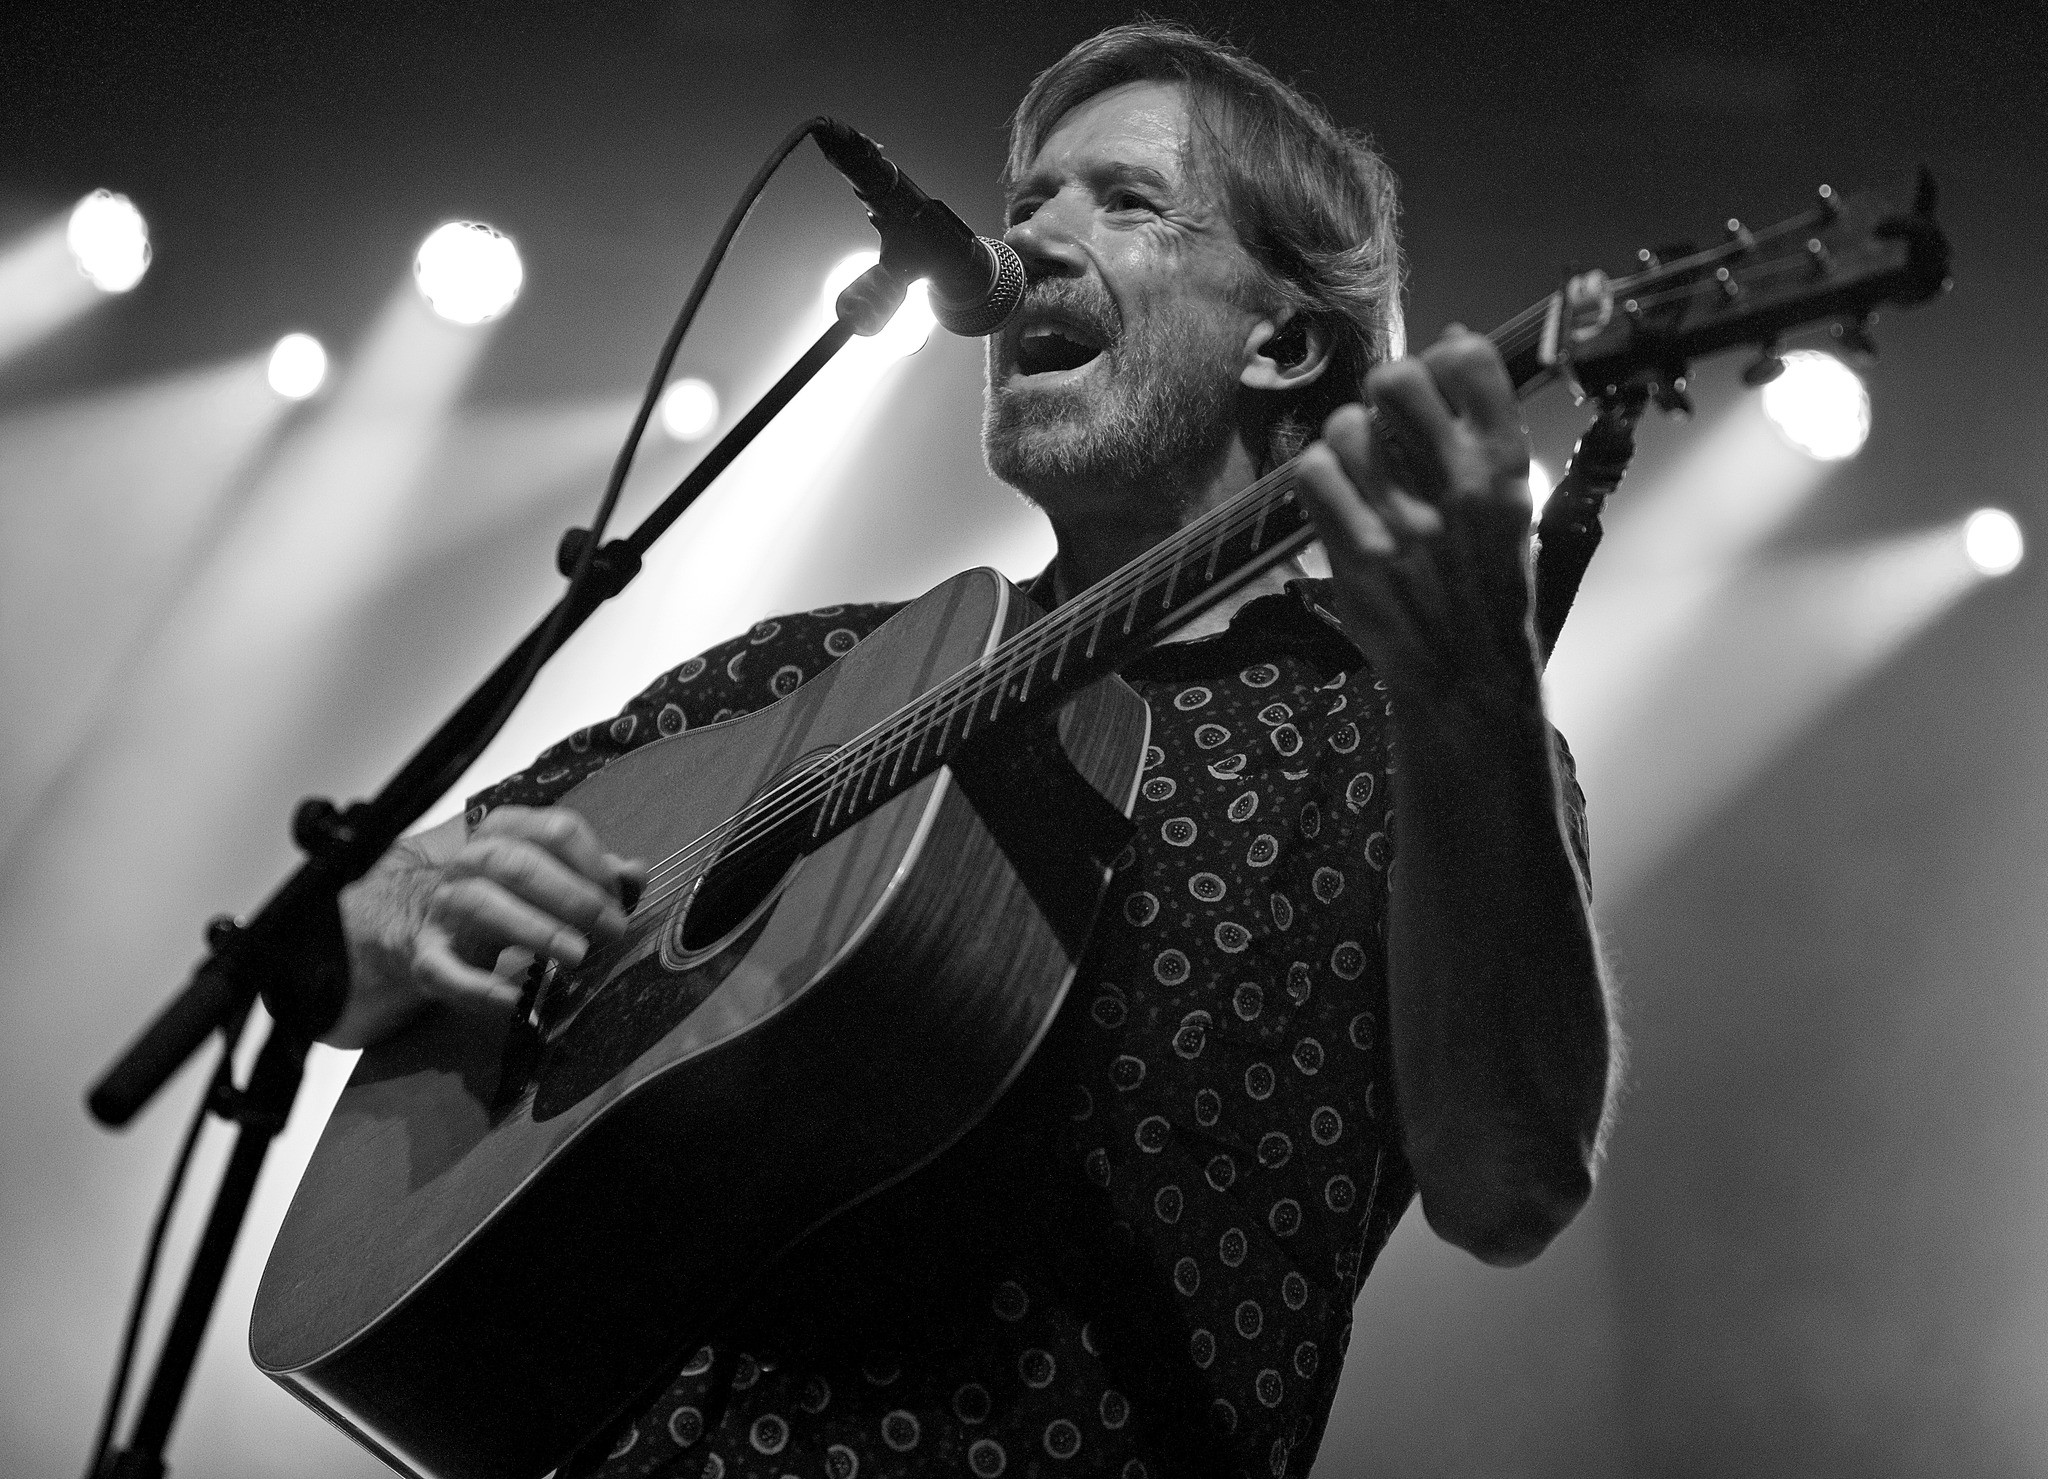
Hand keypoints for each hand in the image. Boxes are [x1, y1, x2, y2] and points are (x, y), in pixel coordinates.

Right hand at [412, 806, 644, 1012]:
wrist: (434, 927)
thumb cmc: (508, 897)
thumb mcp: (552, 878)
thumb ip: (594, 874)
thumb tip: (635, 872)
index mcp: (506, 832)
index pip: (555, 831)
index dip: (593, 865)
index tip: (619, 901)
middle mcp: (470, 861)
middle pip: (518, 863)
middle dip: (572, 896)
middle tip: (612, 930)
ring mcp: (443, 905)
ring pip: (482, 903)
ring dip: (535, 929)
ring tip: (576, 956)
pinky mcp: (427, 953)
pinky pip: (445, 969)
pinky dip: (479, 988)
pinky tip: (514, 1002)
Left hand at [1294, 326, 1536, 698]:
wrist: (1467, 673)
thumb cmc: (1487, 581)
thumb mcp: (1513, 501)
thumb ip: (1484, 425)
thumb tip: (1451, 339)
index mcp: (1505, 465)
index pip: (1469, 360)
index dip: (1439, 361)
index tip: (1432, 386)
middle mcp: (1458, 485)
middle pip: (1395, 379)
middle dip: (1381, 393)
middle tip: (1385, 425)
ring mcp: (1404, 519)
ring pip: (1344, 426)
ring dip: (1346, 443)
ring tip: (1362, 474)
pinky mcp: (1356, 552)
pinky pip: (1312, 473)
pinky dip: (1318, 479)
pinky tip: (1338, 499)